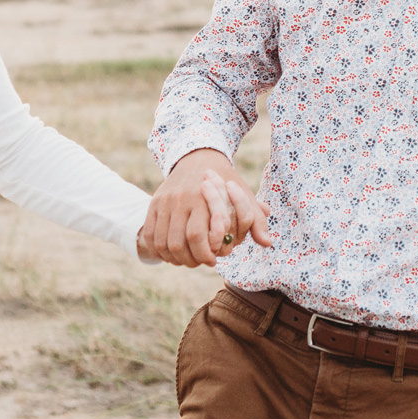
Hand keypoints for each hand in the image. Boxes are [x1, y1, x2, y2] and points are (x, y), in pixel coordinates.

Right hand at [139, 148, 272, 267]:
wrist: (197, 156)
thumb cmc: (225, 179)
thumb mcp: (243, 194)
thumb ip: (254, 219)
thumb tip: (267, 242)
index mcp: (202, 197)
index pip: (197, 236)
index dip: (205, 254)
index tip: (214, 260)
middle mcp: (180, 199)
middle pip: (178, 243)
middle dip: (190, 260)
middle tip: (201, 262)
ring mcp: (164, 202)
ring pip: (163, 243)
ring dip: (175, 258)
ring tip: (188, 260)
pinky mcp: (154, 204)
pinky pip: (150, 235)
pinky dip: (159, 250)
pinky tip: (173, 253)